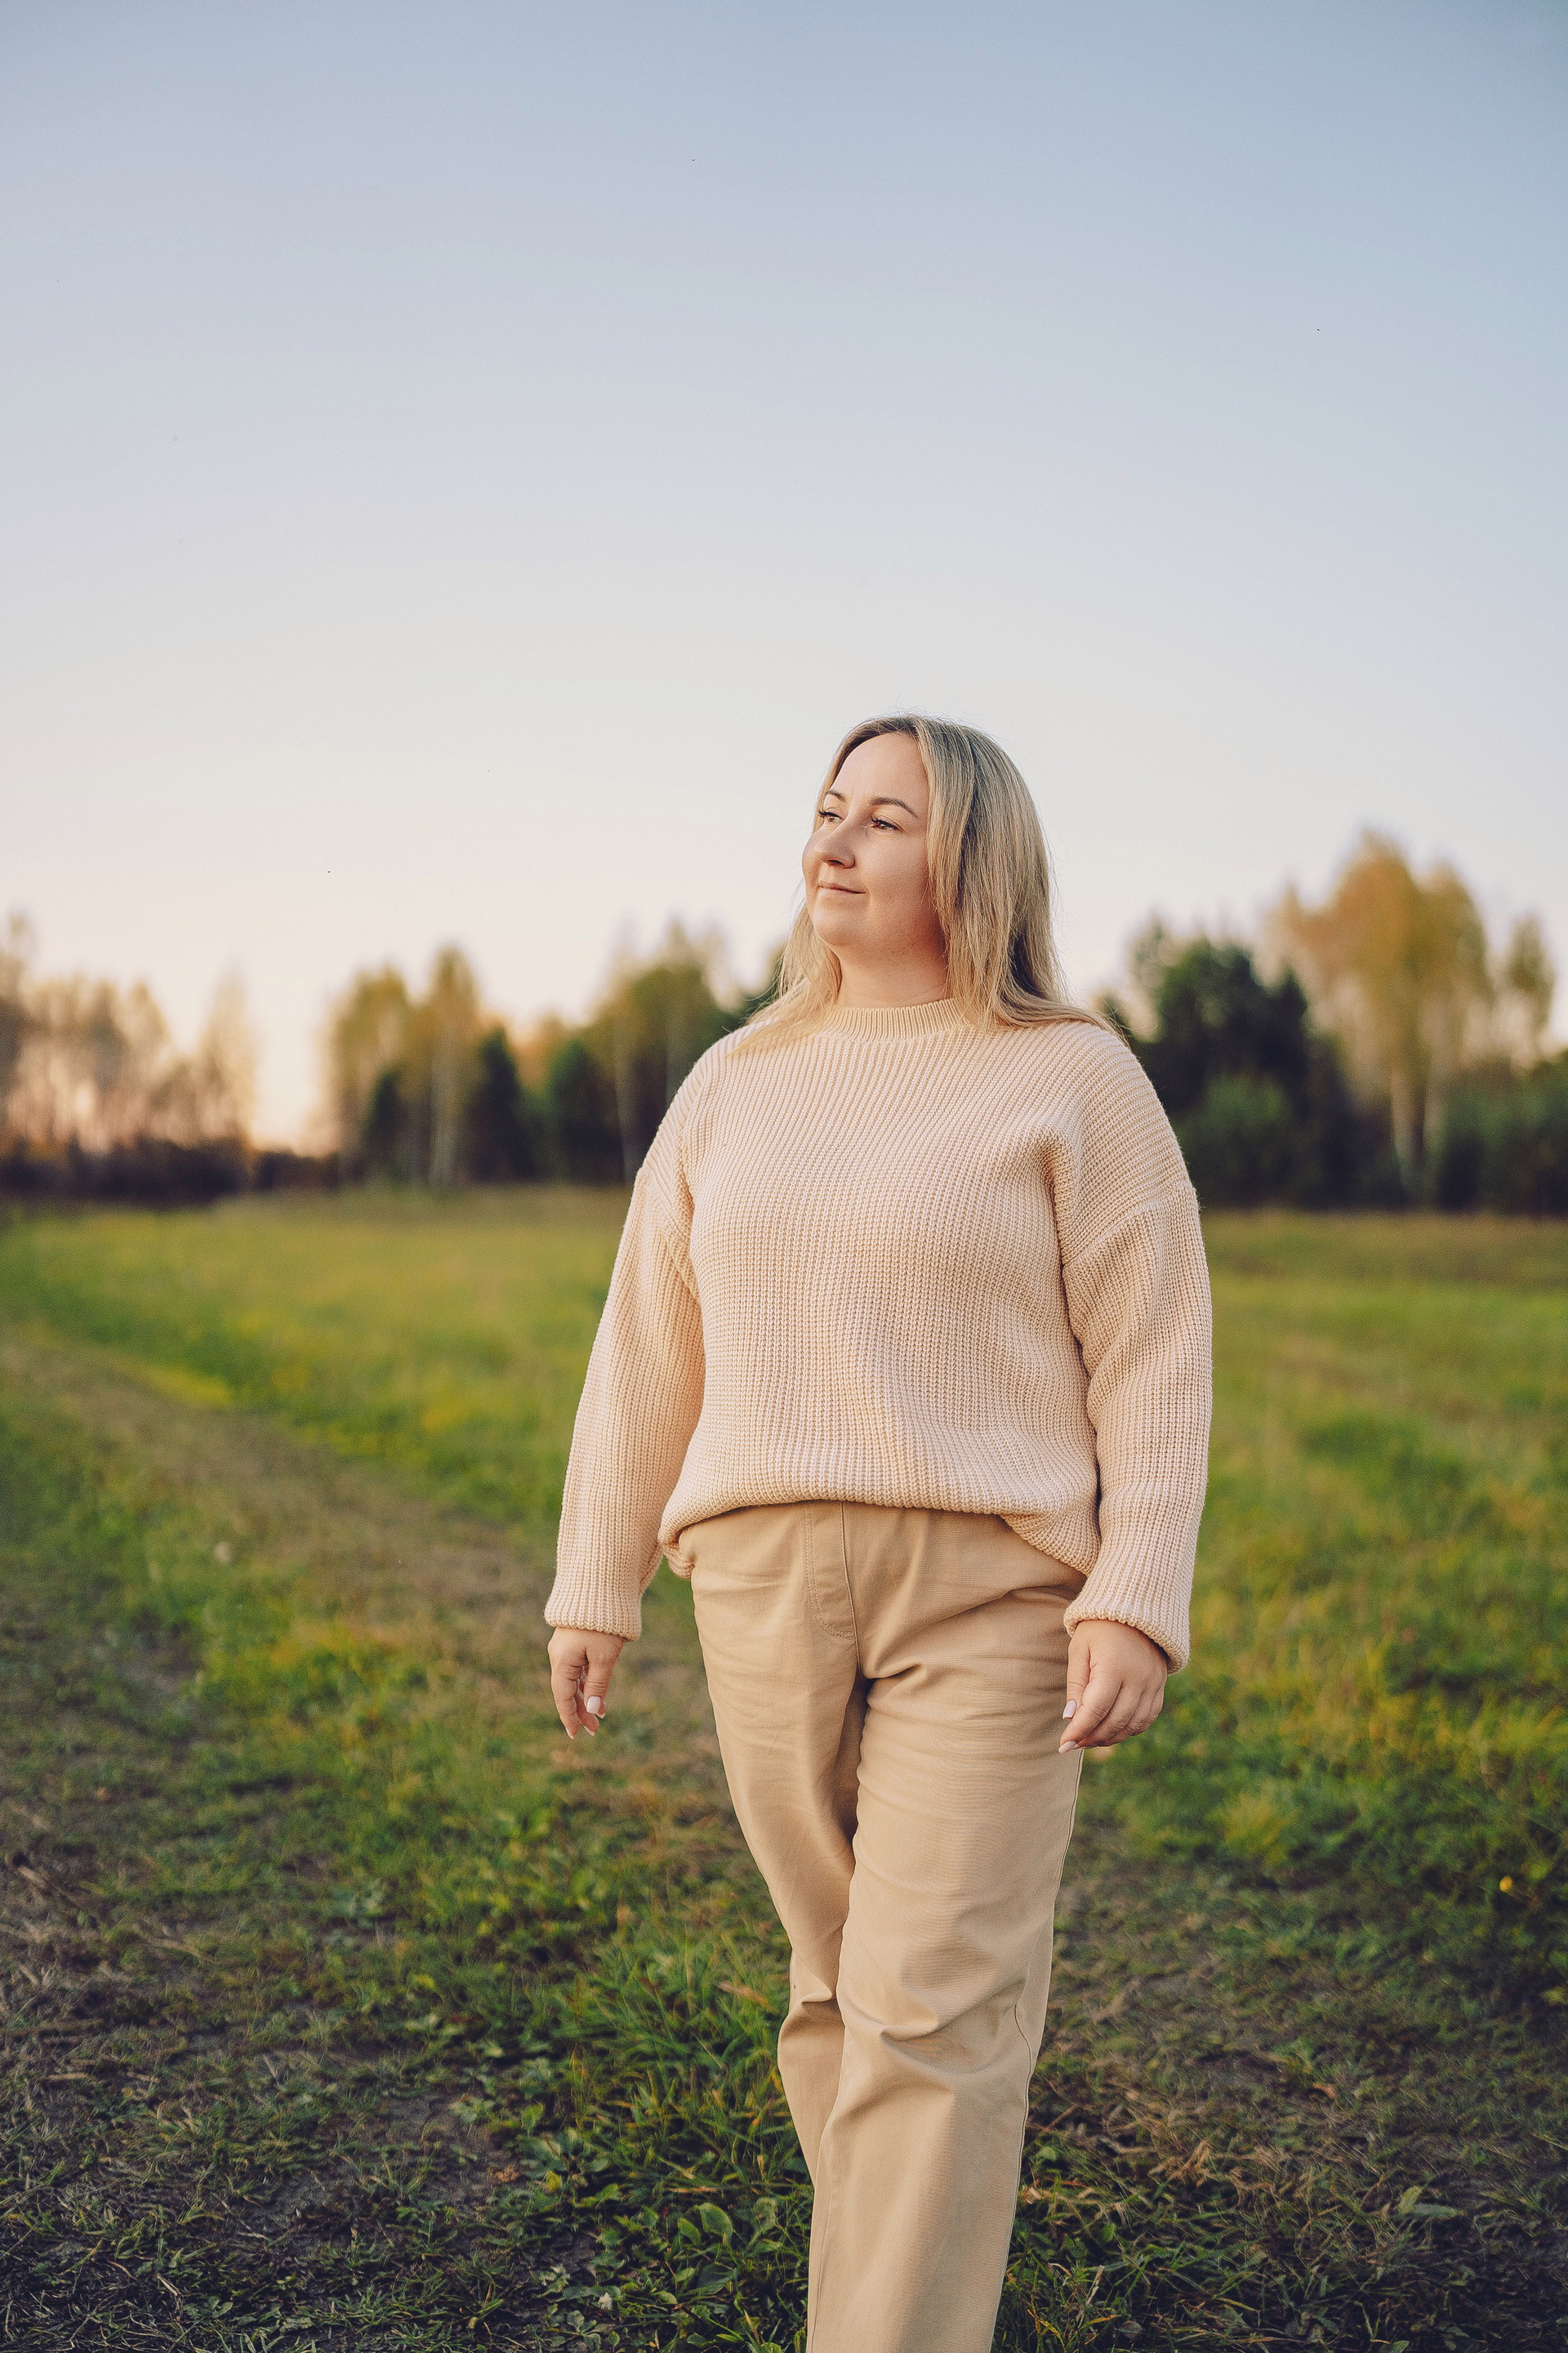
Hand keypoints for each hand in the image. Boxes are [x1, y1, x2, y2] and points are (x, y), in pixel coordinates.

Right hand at [547, 1626, 625, 1738]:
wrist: (600, 1588)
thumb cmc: (603, 1623)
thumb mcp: (604, 1657)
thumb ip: (597, 1684)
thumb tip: (591, 1710)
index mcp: (562, 1660)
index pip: (562, 1697)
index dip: (569, 1717)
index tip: (576, 1735)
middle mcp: (559, 1655)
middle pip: (566, 1690)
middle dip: (580, 1711)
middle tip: (594, 1730)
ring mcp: (565, 1648)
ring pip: (573, 1680)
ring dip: (585, 1698)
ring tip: (599, 1716)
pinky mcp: (574, 1642)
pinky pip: (578, 1669)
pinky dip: (587, 1682)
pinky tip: (598, 1694)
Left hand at [1059, 1620, 1167, 1752]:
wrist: (1134, 1609)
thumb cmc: (1099, 1628)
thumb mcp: (1079, 1650)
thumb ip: (1076, 1685)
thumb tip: (1070, 1719)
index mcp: (1114, 1666)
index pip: (1096, 1709)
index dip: (1078, 1731)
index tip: (1062, 1745)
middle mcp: (1138, 1678)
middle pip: (1115, 1721)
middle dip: (1091, 1738)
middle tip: (1073, 1743)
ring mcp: (1153, 1683)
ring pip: (1132, 1725)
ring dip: (1110, 1738)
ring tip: (1089, 1739)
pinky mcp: (1160, 1687)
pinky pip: (1147, 1719)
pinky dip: (1129, 1730)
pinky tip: (1112, 1731)